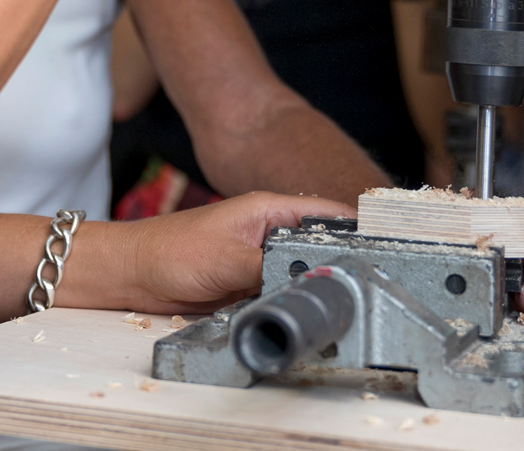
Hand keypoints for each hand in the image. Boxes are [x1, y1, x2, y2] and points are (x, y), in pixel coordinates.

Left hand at [110, 192, 353, 313]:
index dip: (359, 230)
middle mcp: (272, 233)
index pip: (329, 214)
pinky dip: (291, 304)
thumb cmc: (171, 250)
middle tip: (365, 287)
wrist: (136, 274)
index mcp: (270, 210)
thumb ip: (271, 267)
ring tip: (339, 303)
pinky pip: (283, 294)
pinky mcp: (253, 284)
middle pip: (322, 249)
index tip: (386, 251)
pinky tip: (303, 314)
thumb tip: (309, 280)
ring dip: (314, 289)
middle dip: (340, 267)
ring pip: (304, 275)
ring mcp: (263, 259)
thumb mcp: (229, 258)